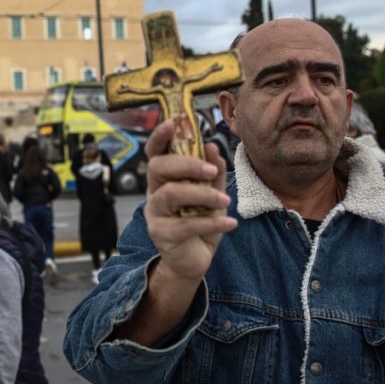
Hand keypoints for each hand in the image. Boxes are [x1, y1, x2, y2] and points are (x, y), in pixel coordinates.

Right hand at [144, 119, 236, 282]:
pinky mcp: (162, 235)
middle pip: (158, 167)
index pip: (155, 152)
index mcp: (164, 178)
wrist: (194, 260)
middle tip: (211, 170)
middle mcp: (154, 192)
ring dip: (202, 194)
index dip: (160, 136)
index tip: (174, 122)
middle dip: (186, 164)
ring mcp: (155, 214)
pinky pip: (186, 225)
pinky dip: (212, 222)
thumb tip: (213, 146)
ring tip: (225, 200)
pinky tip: (230, 222)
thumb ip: (213, 173)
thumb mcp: (211, 194)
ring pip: (171, 194)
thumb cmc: (200, 222)